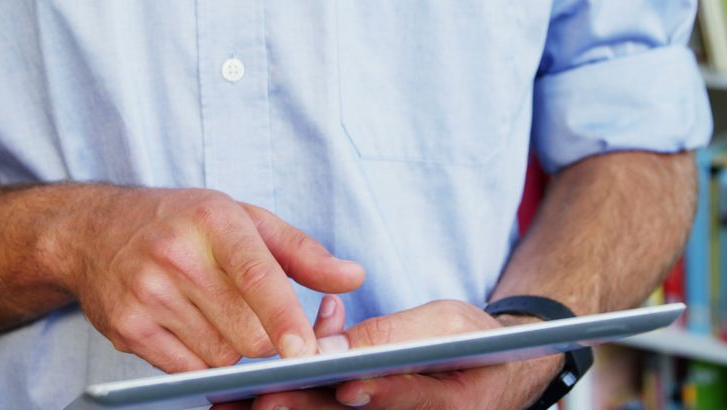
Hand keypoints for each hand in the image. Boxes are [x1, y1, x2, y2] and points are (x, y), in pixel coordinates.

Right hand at [47, 188, 364, 372]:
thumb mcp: (243, 218)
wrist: (93, 231)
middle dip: (267, 338)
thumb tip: (352, 277)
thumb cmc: (180, 222)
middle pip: (246, 330)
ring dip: (233, 348)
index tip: (306, 349)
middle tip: (264, 322)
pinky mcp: (128, 328)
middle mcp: (177, 256)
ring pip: (221, 355)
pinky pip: (187, 369)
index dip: (284, 316)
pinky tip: (193, 329)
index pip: (256, 274)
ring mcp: (147, 295)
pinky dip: (202, 361)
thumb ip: (301, 252)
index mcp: (213, 220)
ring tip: (216, 314)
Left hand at [215, 298, 562, 409]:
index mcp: (444, 402)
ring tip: (229, 398)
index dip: (360, 395)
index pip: (396, 399)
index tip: (324, 387)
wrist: (497, 372)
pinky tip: (257, 388)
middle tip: (254, 398)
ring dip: (287, 407)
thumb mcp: (448, 324)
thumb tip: (336, 351)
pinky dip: (301, 397)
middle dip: (299, 408)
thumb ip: (394, 335)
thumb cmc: (472, 342)